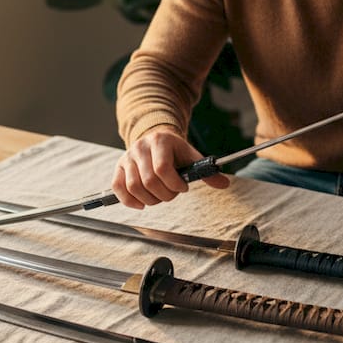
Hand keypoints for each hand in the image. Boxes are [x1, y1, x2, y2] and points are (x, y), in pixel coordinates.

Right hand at [111, 128, 230, 208]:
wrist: (156, 138)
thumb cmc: (175, 151)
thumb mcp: (191, 156)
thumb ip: (206, 171)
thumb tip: (224, 184)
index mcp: (160, 141)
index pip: (162, 168)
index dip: (174, 184)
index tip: (183, 188)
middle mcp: (140, 148)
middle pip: (148, 181)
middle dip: (164, 195)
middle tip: (172, 194)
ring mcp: (127, 158)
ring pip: (133, 187)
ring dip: (150, 200)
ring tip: (160, 197)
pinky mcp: (118, 168)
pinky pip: (117, 188)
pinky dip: (129, 201)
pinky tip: (142, 204)